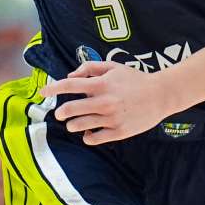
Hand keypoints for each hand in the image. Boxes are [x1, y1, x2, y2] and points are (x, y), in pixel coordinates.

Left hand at [39, 61, 173, 145]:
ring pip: (79, 125)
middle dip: (61, 112)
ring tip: (74, 123)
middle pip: (70, 109)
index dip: (52, 88)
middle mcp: (104, 101)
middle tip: (61, 114)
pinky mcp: (119, 132)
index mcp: (101, 84)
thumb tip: (70, 76)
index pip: (69, 86)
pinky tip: (88, 132)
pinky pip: (94, 138)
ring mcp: (111, 118)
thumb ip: (89, 68)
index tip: (42, 92)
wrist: (161, 95)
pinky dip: (87, 136)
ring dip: (72, 125)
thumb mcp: (113, 67)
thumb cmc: (135, 79)